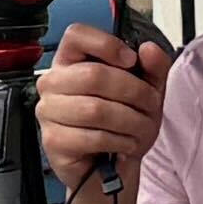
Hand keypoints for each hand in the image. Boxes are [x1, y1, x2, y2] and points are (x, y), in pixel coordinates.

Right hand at [36, 24, 168, 192]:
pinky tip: (125, 143)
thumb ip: (153, 67)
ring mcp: (49, 112)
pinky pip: (92, 136)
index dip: (107, 44)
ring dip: (130, 121)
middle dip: (133, 92)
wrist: (111, 168)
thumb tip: (148, 50)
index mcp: (71, 62)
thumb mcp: (147, 92)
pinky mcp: (53, 140)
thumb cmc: (122, 126)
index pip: (76, 35)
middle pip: (93, 75)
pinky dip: (119, 141)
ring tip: (140, 129)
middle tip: (149, 105)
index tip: (131, 60)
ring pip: (95, 109)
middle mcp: (53, 83)